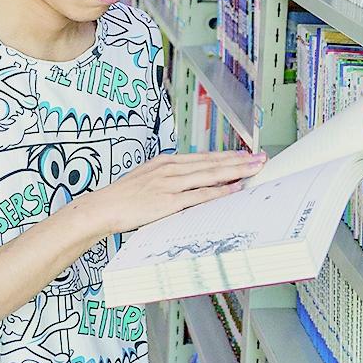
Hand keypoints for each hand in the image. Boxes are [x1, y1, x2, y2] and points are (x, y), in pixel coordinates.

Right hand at [79, 151, 266, 235]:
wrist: (102, 207)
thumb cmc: (122, 198)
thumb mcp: (146, 180)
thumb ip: (167, 179)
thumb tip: (187, 183)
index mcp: (165, 162)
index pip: (203, 158)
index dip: (227, 156)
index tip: (245, 154)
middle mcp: (170, 168)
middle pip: (212, 162)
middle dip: (239, 160)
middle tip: (261, 157)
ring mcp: (170, 184)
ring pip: (210, 175)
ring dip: (236, 171)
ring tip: (255, 168)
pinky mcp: (168, 201)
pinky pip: (199, 195)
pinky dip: (219, 191)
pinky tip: (234, 188)